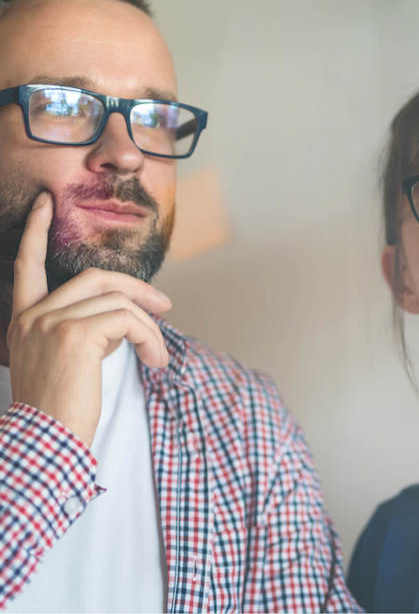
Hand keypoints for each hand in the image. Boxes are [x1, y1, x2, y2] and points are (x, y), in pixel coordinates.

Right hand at [6, 192, 171, 446]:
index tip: (46, 204)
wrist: (46, 441)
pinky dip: (151, 338)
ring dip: (150, 327)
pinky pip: (128, 320)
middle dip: (136, 286)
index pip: (26, 265)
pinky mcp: (76, 335)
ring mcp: (51, 321)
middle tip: (166, 306)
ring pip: (118, 302)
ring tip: (159, 356)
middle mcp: (32, 315)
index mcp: (24, 319)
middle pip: (93, 277)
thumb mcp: (64, 362)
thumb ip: (81, 330)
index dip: (36, 232)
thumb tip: (123, 316)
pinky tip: (155, 361)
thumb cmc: (61, 409)